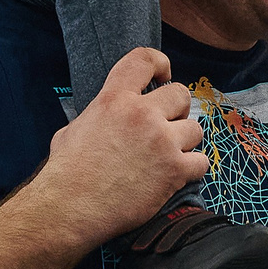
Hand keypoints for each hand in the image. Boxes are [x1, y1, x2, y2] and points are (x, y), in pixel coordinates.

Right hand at [38, 48, 212, 243]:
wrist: (70, 208)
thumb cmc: (66, 173)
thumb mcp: (73, 129)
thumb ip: (98, 116)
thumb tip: (105, 119)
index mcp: (114, 99)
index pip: (144, 60)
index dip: (159, 63)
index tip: (163, 75)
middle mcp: (142, 114)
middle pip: (181, 95)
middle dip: (176, 110)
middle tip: (165, 127)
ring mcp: (161, 141)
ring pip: (195, 129)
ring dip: (184, 142)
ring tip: (168, 155)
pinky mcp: (174, 169)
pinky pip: (201, 162)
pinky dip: (192, 169)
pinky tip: (176, 175)